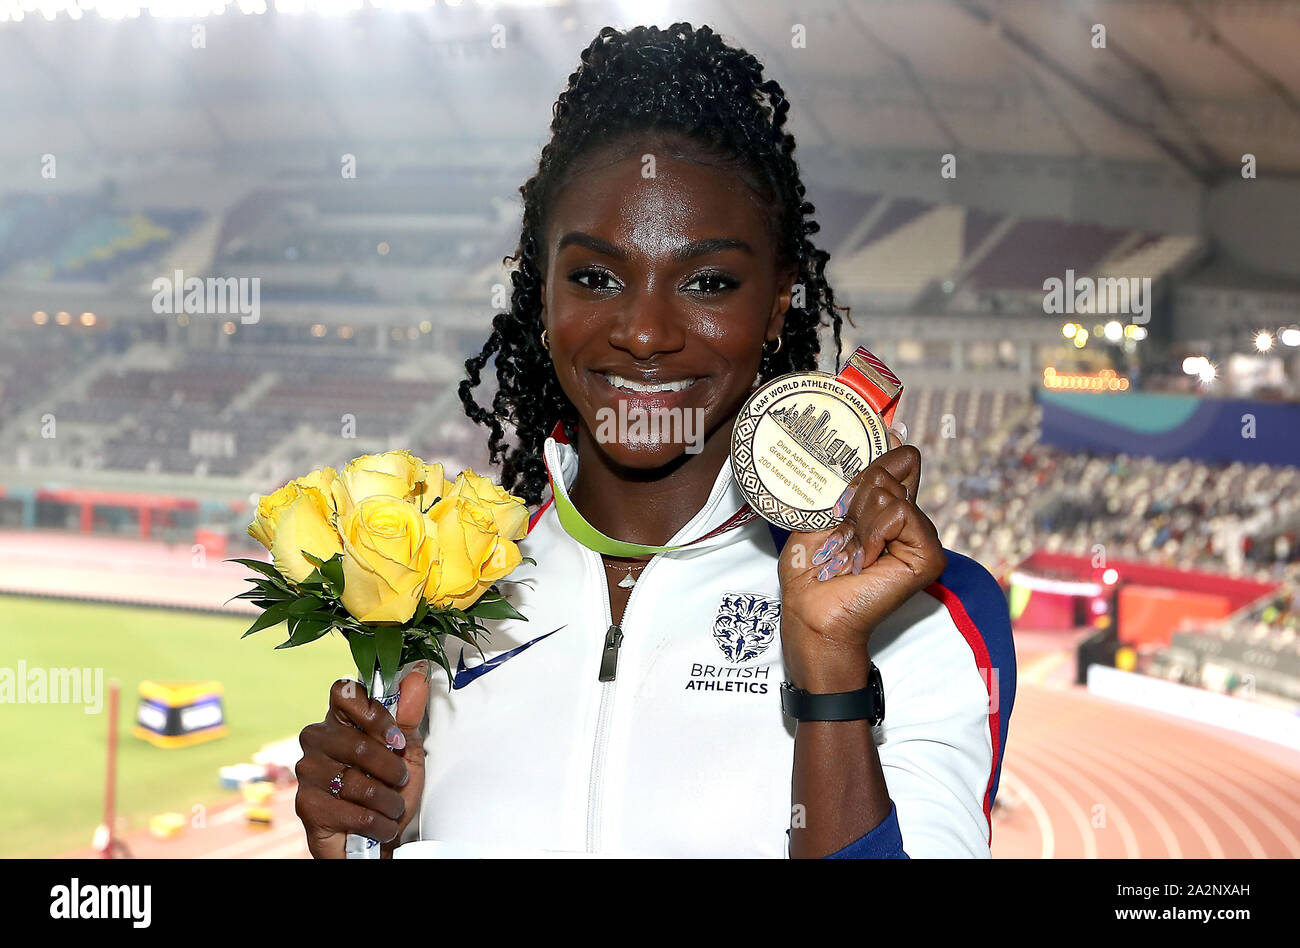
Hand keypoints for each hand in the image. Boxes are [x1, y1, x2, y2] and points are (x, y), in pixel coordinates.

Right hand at [294, 664, 429, 858]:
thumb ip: (408, 713)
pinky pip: (352, 812)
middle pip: (357, 743)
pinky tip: (379, 824)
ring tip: (391, 806)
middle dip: (391, 769)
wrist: (378, 840)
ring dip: (388, 800)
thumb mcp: (407, 750)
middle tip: (399, 780)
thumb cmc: (389, 791)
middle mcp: (317, 740)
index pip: (344, 692)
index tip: (395, 738)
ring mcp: (308, 772)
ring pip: (357, 781)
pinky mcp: (307, 806)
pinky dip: (377, 823)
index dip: (374, 714)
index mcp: (340, 719)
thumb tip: (417, 674)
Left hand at [778, 435, 945, 690]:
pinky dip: (871, 533)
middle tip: (841, 535)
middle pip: (888, 470)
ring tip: (849, 552)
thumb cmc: (812, 567)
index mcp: (889, 507)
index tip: (857, 467)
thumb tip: (890, 431)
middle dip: (852, 499)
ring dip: (856, 522)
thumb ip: (857, 476)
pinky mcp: (929, 555)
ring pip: (887, 492)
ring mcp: (922, 537)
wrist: (810, 610)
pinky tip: (865, 559)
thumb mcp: (827, 509)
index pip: (900, 459)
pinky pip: (898, 513)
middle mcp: (910, 519)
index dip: (880, 453)